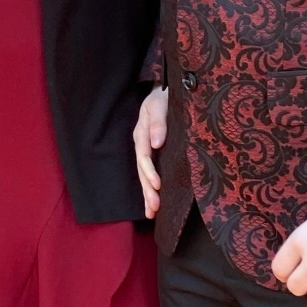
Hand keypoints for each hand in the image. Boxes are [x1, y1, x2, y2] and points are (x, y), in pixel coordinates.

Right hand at [133, 87, 168, 216]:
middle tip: (155, 207)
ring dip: (148, 194)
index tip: (158, 185)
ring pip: (144, 175)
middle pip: (142, 171)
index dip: (149, 172)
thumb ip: (159, 123)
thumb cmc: (163, 98)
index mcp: (142, 134)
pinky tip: (154, 204)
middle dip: (148, 190)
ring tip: (152, 212)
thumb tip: (157, 143)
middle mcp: (142, 145)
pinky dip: (151, 189)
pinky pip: (149, 173)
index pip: (143, 157)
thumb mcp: (159, 105)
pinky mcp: (154, 154)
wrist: (164, 93)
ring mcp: (147, 150)